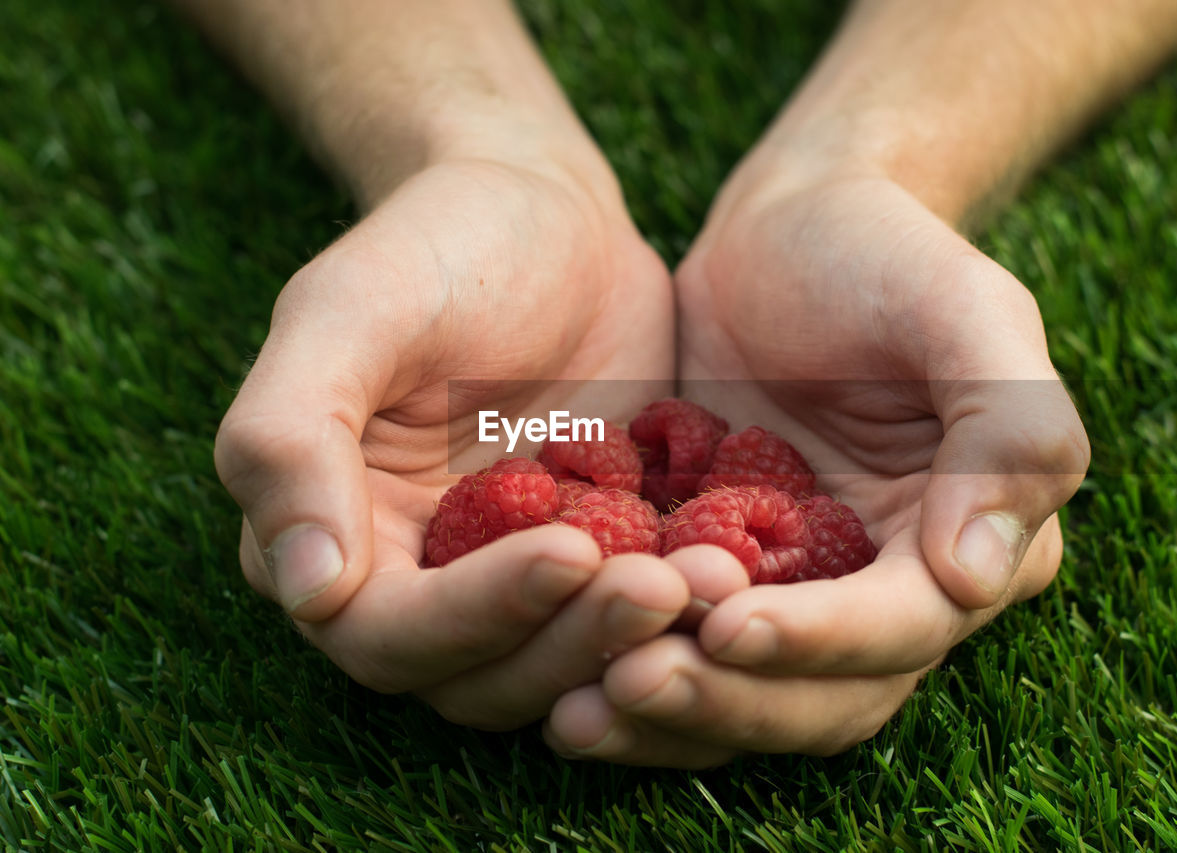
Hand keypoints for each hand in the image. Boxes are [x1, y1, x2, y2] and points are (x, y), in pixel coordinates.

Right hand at [214, 147, 689, 729]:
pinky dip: (678, 612)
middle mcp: (416, 581)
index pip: (388, 633)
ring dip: (634, 640)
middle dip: (574, 639)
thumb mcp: (349, 312)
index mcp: (337, 537)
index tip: (572, 549)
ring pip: (563, 665)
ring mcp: (510, 579)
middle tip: (667, 586)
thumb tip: (305, 588)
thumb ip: (289, 437)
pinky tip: (740, 573)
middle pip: (484, 675)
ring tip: (716, 580)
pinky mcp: (594, 561)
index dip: (476, 614)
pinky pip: (630, 619)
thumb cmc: (434, 245)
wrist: (547, 215)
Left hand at [543, 169, 1088, 765]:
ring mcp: (803, 593)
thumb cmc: (884, 253)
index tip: (728, 625)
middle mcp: (895, 589)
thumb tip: (980, 578)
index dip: (822, 642)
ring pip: (749, 695)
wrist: (784, 230)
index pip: (905, 627)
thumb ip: (1009, 431)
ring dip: (671, 715)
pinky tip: (556, 684)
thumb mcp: (966, 312)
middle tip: (629, 683)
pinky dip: (626, 669)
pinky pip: (682, 647)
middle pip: (824, 695)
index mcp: (973, 540)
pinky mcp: (722, 578)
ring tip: (576, 713)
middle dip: (731, 700)